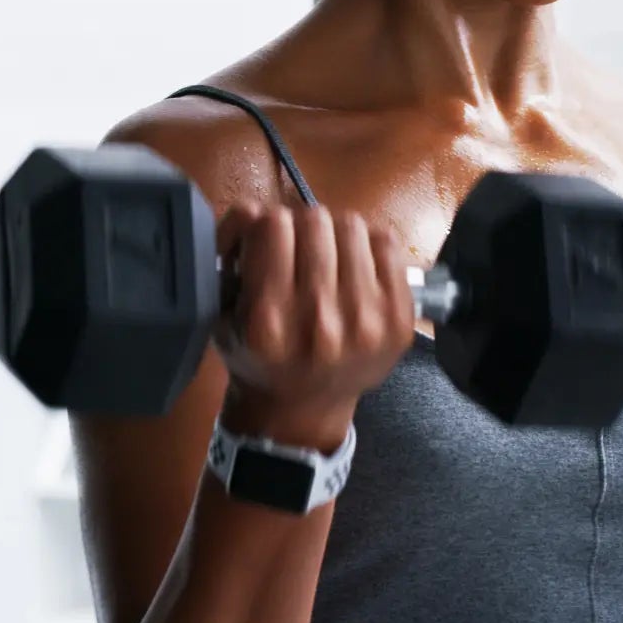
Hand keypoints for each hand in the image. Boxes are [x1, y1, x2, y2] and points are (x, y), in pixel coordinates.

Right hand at [212, 203, 414, 448]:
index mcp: (269, 320)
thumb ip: (229, 258)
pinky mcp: (399, 320)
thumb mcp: (223, 314)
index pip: (271, 225)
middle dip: (297, 228)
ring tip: (325, 257)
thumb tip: (250, 214)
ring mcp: (366, 321)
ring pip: (351, 225)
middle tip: (294, 250)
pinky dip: (367, 245)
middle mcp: (319, 321)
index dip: (260, 224)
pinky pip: (387, 243)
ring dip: (333, 233)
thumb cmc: (257, 357)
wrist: (302, 409)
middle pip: (314, 220)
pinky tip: (353, 266)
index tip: (259, 242)